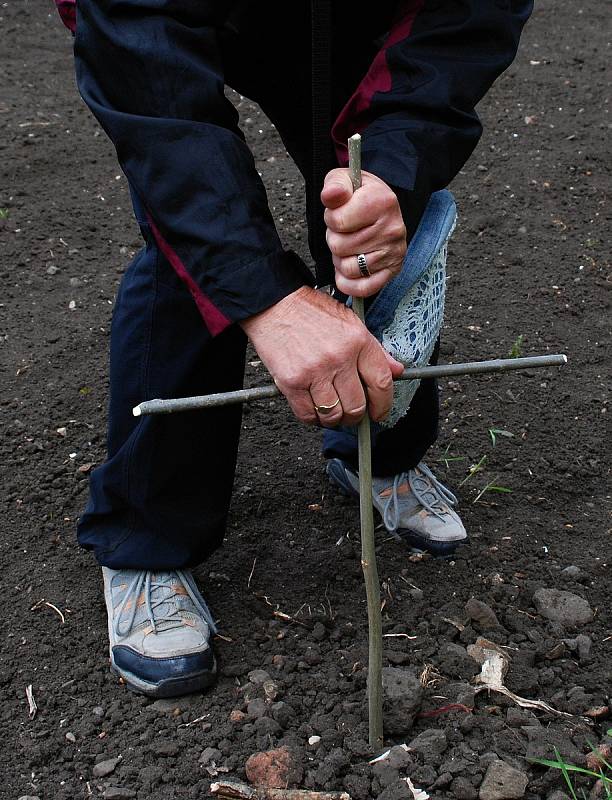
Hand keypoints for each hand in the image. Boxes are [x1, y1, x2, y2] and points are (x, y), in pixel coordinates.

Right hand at [240, 286, 403, 426]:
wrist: (274, 303)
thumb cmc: (310, 311)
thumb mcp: (351, 322)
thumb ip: (376, 350)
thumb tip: (397, 371)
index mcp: (358, 341)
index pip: (381, 383)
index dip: (383, 405)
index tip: (379, 412)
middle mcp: (339, 358)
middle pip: (357, 406)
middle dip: (356, 416)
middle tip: (352, 413)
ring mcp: (314, 371)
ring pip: (333, 414)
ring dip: (334, 419)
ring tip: (331, 410)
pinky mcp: (292, 381)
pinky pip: (307, 415)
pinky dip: (312, 417)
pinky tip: (313, 407)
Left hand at [322, 168, 406, 297]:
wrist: (383, 206)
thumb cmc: (361, 195)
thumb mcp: (346, 180)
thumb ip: (335, 186)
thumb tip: (330, 195)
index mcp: (382, 201)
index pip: (337, 221)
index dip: (331, 219)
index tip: (340, 213)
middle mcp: (393, 228)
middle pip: (339, 247)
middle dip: (335, 239)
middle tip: (346, 231)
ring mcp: (394, 252)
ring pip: (348, 268)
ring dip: (341, 260)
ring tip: (350, 246)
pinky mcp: (393, 270)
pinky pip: (364, 288)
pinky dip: (349, 283)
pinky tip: (348, 270)